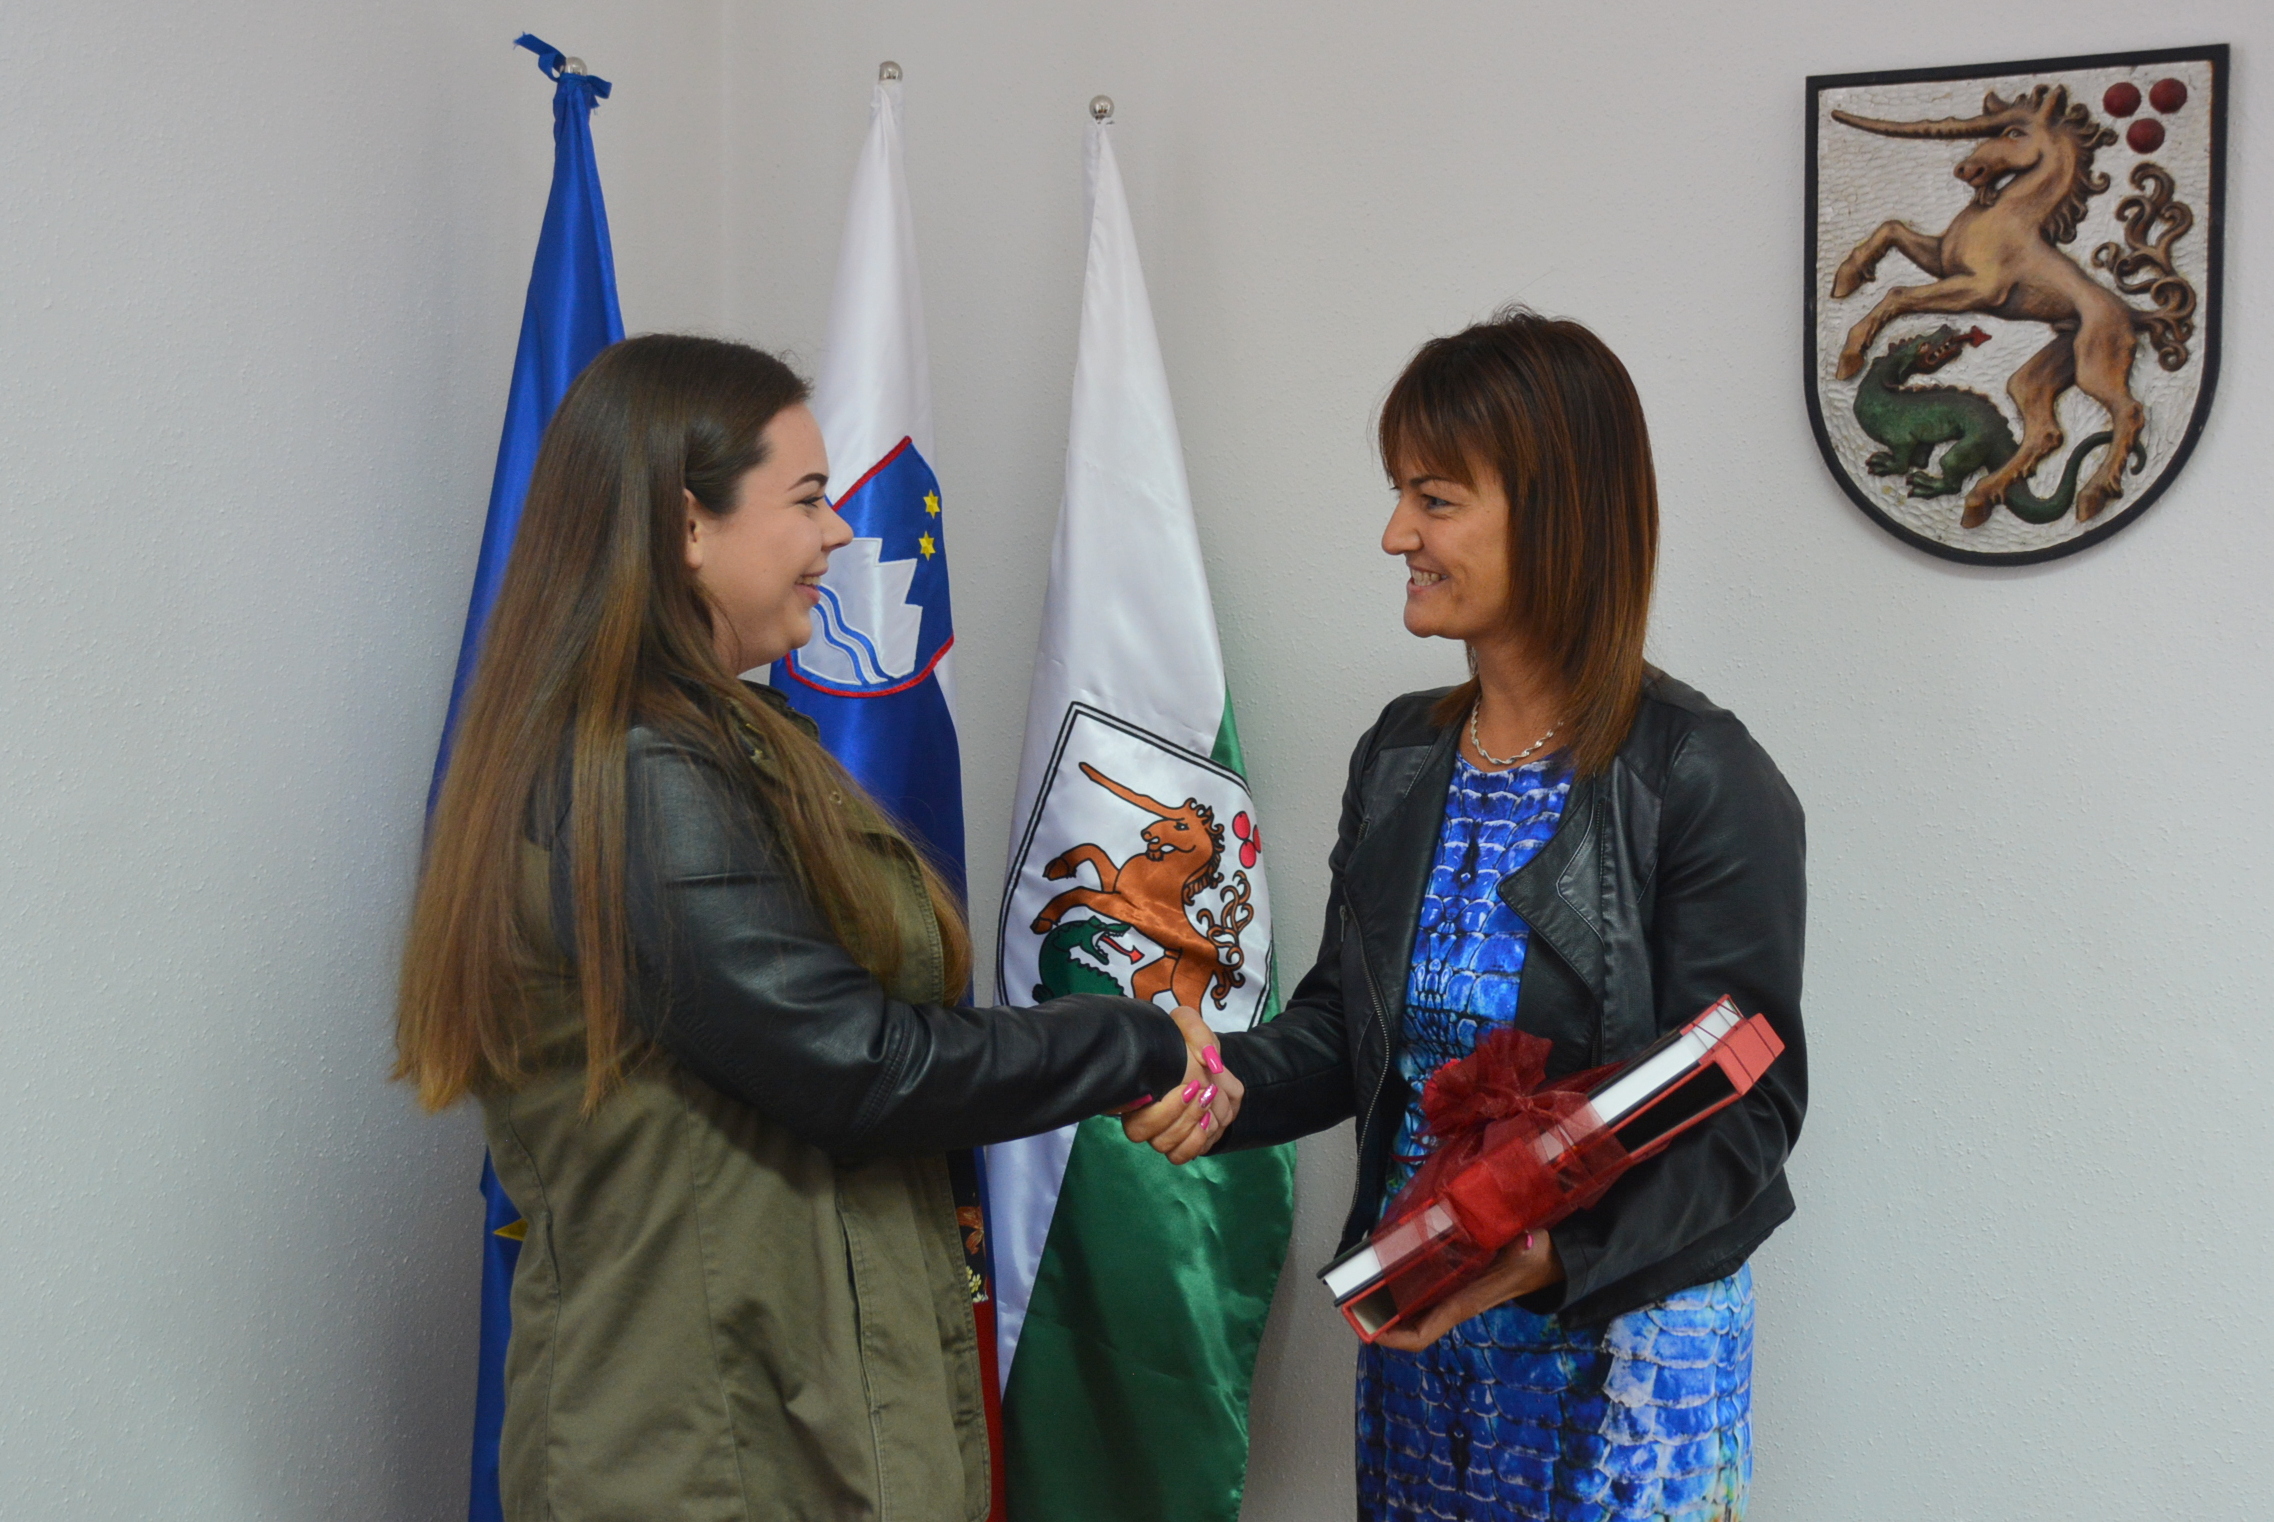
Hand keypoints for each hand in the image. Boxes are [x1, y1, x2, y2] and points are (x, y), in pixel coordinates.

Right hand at [1119, 1006, 1241, 1163]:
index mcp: (1136, 1091)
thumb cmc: (1184, 1041)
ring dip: (1192, 1129)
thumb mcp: (1188, 1024)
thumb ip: (1195, 1031)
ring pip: (1168, 1149)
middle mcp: (1142, 1116)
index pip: (1138, 1119)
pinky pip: (1181, 1156)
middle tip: (1205, 1092)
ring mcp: (1160, 1131)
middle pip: (1154, 1138)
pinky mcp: (1180, 1140)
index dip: (1166, 1109)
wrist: (1197, 1057)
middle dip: (1184, 1117)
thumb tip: (1210, 1061)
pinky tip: (1209, 1122)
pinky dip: (1197, 1143)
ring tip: (1210, 1105)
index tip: (1192, 1084)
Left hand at [1369, 1230, 1563, 1351]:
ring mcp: (1455, 1295)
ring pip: (1414, 1311)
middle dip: (1380, 1320)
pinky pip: (1423, 1294)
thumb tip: (1529, 1240)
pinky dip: (1401, 1290)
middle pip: (1411, 1327)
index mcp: (1467, 1300)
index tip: (1368, 1329)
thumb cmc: (1540, 1255)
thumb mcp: (1533, 1249)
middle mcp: (1456, 1302)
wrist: (1553, 1260)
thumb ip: (1529, 1244)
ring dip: (1388, 1305)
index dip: (1394, 1337)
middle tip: (1349, 1301)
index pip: (1424, 1333)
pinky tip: (1388, 1270)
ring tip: (1359, 1286)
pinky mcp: (1457, 1283)